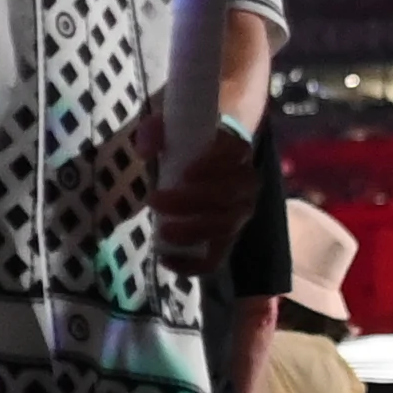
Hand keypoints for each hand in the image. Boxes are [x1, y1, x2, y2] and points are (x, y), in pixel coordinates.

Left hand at [146, 92, 258, 262]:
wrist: (206, 162)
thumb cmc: (188, 143)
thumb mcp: (169, 128)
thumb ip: (154, 130)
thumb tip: (146, 151)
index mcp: (237, 150)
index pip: (235, 155)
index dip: (213, 165)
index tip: (184, 173)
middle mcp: (246, 183)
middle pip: (228, 195)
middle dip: (191, 201)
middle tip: (154, 199)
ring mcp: (240, 213)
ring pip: (226, 227)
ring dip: (193, 231)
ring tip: (162, 231)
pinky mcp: (227, 239)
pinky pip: (216, 258)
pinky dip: (193, 265)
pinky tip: (166, 260)